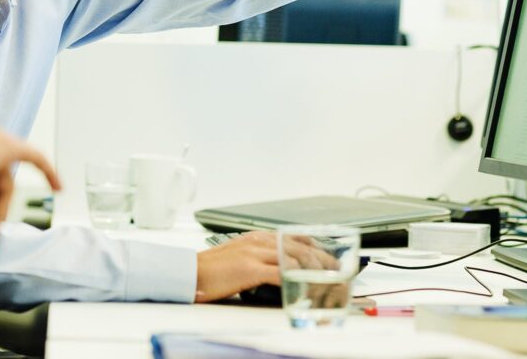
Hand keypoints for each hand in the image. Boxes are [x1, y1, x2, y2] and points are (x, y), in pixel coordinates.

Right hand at [194, 232, 338, 302]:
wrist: (189, 272)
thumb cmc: (211, 269)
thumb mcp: (239, 256)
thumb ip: (259, 258)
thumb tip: (278, 270)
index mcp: (257, 237)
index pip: (295, 237)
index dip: (317, 248)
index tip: (329, 259)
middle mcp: (259, 241)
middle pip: (300, 247)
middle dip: (322, 261)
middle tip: (337, 273)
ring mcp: (255, 253)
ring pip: (295, 258)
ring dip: (314, 272)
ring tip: (327, 283)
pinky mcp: (250, 268)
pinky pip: (281, 273)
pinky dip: (297, 282)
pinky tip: (305, 289)